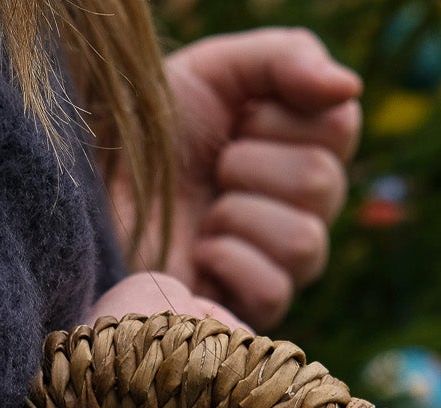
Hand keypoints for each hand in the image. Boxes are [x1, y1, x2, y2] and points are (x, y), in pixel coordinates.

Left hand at [117, 30, 361, 329]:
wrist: (91, 192)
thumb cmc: (149, 133)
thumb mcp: (213, 72)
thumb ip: (286, 59)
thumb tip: (349, 88)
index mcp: (304, 146)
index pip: (340, 123)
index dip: (279, 115)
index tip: (234, 121)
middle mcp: (304, 209)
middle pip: (322, 183)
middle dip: (249, 166)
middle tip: (210, 171)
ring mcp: (281, 268)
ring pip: (304, 242)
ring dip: (236, 215)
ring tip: (202, 216)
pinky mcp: (250, 316)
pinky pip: (273, 289)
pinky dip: (226, 261)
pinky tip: (198, 253)